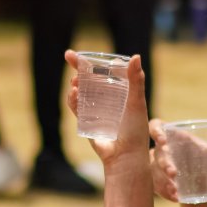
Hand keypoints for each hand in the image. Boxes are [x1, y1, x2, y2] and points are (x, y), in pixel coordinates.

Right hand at [64, 50, 147, 167]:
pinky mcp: (87, 121)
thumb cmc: (135, 130)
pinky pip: (77, 107)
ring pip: (81, 91)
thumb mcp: (137, 102)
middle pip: (89, 78)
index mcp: (119, 90)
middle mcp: (106, 98)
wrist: (125, 156)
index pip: (104, 70)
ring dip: (76, 83)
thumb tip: (135, 56)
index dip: (93, 60)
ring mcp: (95, 109)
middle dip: (78, 68)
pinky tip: (73, 93)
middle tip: (70, 58)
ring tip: (75, 81)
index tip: (84, 51)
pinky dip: (72, 99)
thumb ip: (136, 81)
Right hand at [146, 119, 206, 202]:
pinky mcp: (157, 183)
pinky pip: (157, 187)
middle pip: (156, 154)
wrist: (205, 184)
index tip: (163, 140)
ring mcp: (156, 168)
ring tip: (176, 189)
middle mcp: (161, 150)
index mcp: (172, 136)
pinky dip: (167, 192)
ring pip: (155, 173)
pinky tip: (176, 197)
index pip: (156, 127)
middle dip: (164, 163)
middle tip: (174, 173)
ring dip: (164, 181)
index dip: (156, 131)